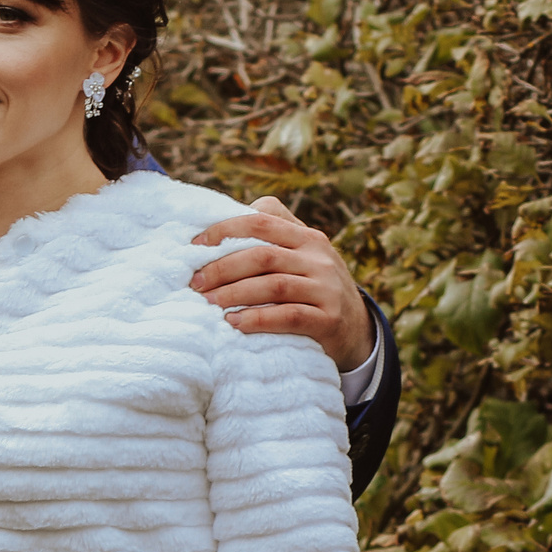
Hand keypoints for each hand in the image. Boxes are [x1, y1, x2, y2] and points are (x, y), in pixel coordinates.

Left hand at [191, 197, 375, 373]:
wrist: (356, 330)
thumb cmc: (311, 290)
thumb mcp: (300, 258)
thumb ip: (270, 241)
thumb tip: (215, 230)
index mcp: (306, 237)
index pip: (261, 221)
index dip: (225, 229)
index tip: (194, 245)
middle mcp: (319, 257)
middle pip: (263, 255)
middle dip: (223, 268)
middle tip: (195, 283)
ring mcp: (326, 288)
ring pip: (274, 285)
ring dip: (235, 294)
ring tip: (208, 303)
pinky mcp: (329, 319)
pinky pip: (289, 316)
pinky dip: (258, 319)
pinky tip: (235, 323)